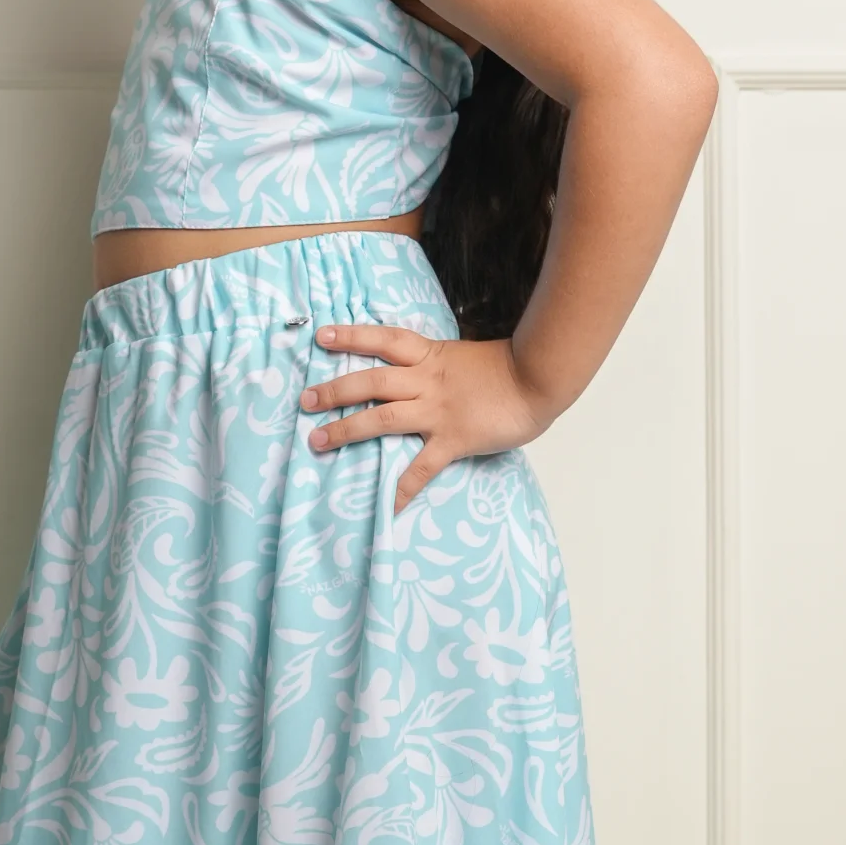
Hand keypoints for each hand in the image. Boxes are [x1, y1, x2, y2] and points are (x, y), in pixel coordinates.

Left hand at [299, 324, 556, 513]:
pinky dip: (402, 489)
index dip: (352, 336)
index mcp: (431, 356)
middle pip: (371, 380)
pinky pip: (421, 468)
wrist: (540, 379)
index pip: (384, 340)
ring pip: (383, 417)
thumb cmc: (510, 368)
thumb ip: (440, 367)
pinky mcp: (453, 439)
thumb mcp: (465, 357)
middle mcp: (427, 381)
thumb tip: (420, 374)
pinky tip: (386, 507)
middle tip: (305, 399)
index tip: (322, 337)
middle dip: (335, 389)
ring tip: (318, 440)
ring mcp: (438, 411)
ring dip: (348, 428)